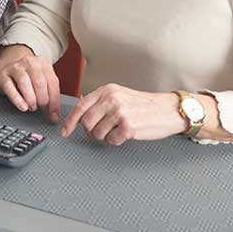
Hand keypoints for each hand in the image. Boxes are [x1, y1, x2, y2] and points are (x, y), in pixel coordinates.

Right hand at [0, 44, 60, 122]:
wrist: (7, 67)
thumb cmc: (27, 77)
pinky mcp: (3, 75)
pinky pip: (9, 87)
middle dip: (42, 100)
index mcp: (43, 63)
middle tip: (41, 108)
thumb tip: (54, 114)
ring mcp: (15, 67)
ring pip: (24, 82)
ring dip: (30, 99)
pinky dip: (17, 99)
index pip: (53, 83)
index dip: (55, 102)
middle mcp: (30, 62)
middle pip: (39, 82)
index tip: (54, 115)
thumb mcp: (41, 80)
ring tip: (32, 107)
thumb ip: (49, 93)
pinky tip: (22, 106)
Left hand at [61, 84, 186, 145]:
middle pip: (86, 122)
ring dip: (105, 137)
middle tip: (102, 132)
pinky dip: (117, 141)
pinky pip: (111, 140)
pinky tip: (126, 134)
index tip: (65, 131)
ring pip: (97, 133)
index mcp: (107, 90)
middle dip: (91, 131)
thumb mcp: (119, 95)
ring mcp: (119, 112)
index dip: (70, 121)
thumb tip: (81, 114)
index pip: (80, 106)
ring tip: (118, 130)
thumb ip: (101, 102)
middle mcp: (111, 99)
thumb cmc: (143, 105)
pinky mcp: (128, 126)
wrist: (168, 109)